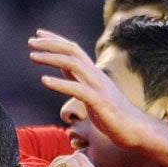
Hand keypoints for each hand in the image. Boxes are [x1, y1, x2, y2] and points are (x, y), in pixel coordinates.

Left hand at [29, 29, 146, 149]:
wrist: (136, 131)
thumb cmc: (114, 119)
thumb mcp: (93, 98)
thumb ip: (81, 86)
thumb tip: (68, 79)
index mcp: (94, 75)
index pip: (73, 51)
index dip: (56, 41)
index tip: (39, 35)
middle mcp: (96, 76)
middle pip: (72, 51)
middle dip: (50, 44)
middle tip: (31, 41)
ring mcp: (98, 87)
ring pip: (73, 64)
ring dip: (51, 58)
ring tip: (32, 56)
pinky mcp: (99, 102)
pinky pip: (77, 89)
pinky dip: (59, 84)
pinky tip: (44, 80)